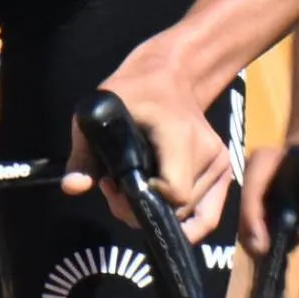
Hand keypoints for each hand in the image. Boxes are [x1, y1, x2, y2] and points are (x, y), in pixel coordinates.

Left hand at [63, 47, 232, 236]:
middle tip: (116, 189)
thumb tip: (73, 188)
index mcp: (179, 136)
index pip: (174, 194)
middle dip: (142, 211)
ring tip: (133, 187)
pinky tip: (156, 207)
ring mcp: (221, 164)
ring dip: (158, 213)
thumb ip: (84, 156)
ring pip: (188, 216)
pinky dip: (181, 221)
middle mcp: (208, 152)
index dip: (140, 202)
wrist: (170, 76)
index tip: (114, 186)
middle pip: (178, 210)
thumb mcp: (96, 116)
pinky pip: (207, 216)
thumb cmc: (131, 93)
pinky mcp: (225, 172)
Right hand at [239, 133, 298, 255]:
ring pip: (246, 216)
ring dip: (257, 236)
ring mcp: (250, 186)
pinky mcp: (257, 197)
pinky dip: (262, 232)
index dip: (253, 221)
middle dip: (253, 236)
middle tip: (266, 258)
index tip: (262, 247)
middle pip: (243, 209)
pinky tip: (274, 244)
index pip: (250, 192)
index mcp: (263, 162)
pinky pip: (254, 217)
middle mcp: (250, 174)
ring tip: (271, 255)